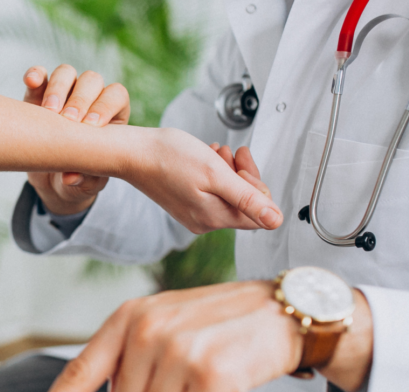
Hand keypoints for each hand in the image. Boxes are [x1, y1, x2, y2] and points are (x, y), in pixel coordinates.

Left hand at [14, 282, 372, 391]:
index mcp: (127, 318)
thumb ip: (126, 351)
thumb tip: (105, 391)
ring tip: (200, 373)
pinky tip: (219, 383)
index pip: (79, 372)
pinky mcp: (209, 374)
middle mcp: (146, 331)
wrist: (281, 310)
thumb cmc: (219, 318)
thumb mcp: (162, 317)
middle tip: (181, 373)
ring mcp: (177, 351)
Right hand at [22, 65, 125, 214]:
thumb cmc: (78, 180)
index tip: (91, 127)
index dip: (106, 106)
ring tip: (49, 112)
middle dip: (80, 99)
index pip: (116, 96)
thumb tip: (71, 177)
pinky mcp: (38, 95)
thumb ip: (83, 181)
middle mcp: (90, 98)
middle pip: (91, 81)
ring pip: (66, 73)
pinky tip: (31, 82)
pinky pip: (38, 77)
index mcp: (112, 115)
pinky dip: (35, 76)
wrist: (52, 180)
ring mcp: (64, 93)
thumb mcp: (85, 185)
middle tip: (68, 120)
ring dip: (58, 88)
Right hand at [125, 129, 281, 231]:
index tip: (242, 159)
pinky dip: (213, 174)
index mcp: (214, 218)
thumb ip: (248, 199)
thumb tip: (276, 221)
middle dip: (242, 175)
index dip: (256, 184)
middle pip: (243, 204)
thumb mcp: (216, 174)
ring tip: (215, 152)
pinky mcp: (185, 205)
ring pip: (228, 195)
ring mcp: (193, 215)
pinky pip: (211, 193)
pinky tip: (205, 158)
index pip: (258, 212)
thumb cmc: (169, 158)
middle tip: (230, 152)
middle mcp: (204, 222)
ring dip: (228, 171)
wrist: (133, 153)